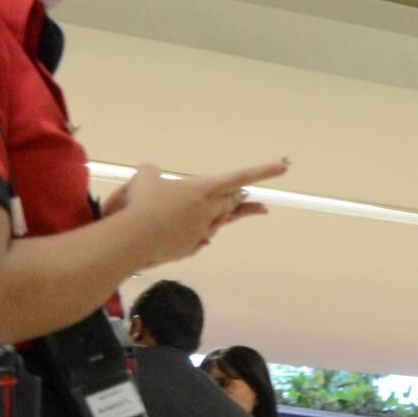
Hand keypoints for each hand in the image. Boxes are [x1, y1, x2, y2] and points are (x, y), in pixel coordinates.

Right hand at [119, 159, 286, 262]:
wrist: (133, 238)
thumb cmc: (141, 202)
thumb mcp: (145, 177)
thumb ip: (153, 173)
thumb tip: (153, 176)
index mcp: (203, 189)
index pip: (238, 177)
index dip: (262, 171)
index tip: (284, 167)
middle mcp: (209, 211)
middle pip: (232, 202)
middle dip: (240, 197)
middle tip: (249, 196)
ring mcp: (202, 232)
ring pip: (220, 221)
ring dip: (225, 215)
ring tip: (230, 213)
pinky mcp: (192, 248)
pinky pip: (202, 239)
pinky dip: (202, 234)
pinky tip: (205, 235)